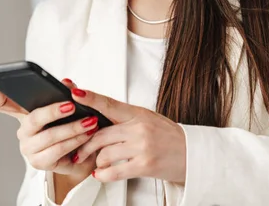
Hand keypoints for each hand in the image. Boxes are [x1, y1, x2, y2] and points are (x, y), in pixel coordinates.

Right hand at [0, 79, 97, 179]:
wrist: (85, 152)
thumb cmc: (73, 125)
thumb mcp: (72, 106)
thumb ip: (67, 92)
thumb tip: (67, 82)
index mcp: (26, 113)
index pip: (3, 104)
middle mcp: (24, 130)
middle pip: (33, 118)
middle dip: (53, 111)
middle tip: (72, 105)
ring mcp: (29, 147)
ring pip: (49, 135)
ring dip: (73, 128)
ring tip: (91, 121)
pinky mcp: (39, 162)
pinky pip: (58, 150)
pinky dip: (76, 141)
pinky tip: (88, 134)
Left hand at [71, 88, 186, 183]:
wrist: (192, 154)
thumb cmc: (170, 137)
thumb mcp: (150, 120)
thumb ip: (127, 120)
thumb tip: (100, 121)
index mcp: (140, 114)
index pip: (110, 104)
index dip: (91, 98)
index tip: (76, 93)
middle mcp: (140, 128)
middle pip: (100, 134)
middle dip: (85, 146)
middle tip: (79, 152)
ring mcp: (142, 147)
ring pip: (104, 154)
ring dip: (97, 162)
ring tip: (99, 164)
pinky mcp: (144, 165)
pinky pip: (112, 171)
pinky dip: (102, 174)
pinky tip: (102, 173)